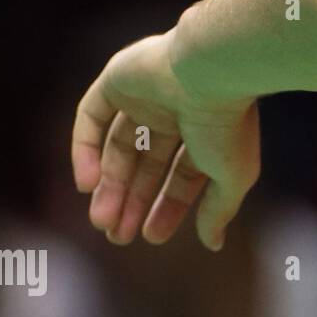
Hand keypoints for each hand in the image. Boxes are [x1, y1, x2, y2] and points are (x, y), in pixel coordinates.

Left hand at [71, 29, 260, 250]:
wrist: (212, 71)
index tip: (150, 236)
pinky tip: (88, 183)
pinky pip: (92, 117)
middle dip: (131, 201)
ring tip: (102, 221)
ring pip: (118, 146)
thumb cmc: (229, 125)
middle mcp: (175, 111)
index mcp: (206, 130)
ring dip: (108, 185)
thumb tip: (214, 245)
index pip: (181, 174)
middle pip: (145, 163)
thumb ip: (219, 210)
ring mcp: (144, 94)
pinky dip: (85, 150)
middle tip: (117, 236)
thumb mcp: (231, 177)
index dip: (166, 207)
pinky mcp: (117, 79)